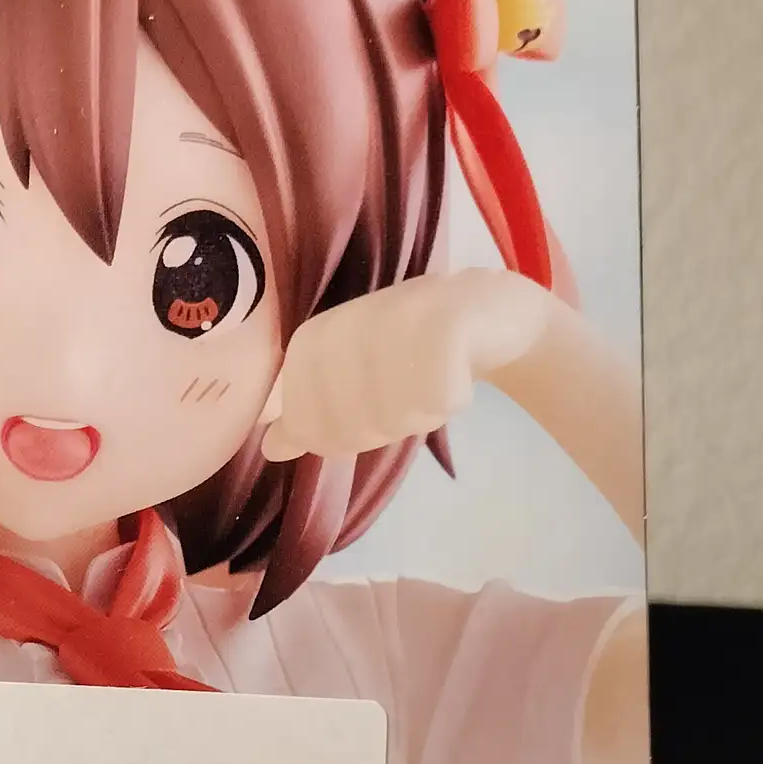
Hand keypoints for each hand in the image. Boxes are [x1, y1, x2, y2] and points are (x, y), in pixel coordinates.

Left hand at [259, 266, 553, 462]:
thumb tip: (271, 449)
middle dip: (378, 431)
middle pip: (348, 421)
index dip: (327, 438)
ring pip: (395, 412)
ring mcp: (400, 316)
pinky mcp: (451, 320)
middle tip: (407, 406)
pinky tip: (459, 379)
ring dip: (420, 415)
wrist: (492, 313)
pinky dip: (451, 401)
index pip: (303, 416)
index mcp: (321, 335)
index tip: (358, 430)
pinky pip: (439, 396)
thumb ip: (312, 413)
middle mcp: (354, 319)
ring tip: (433, 387)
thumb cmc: (414, 354)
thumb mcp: (355, 382)